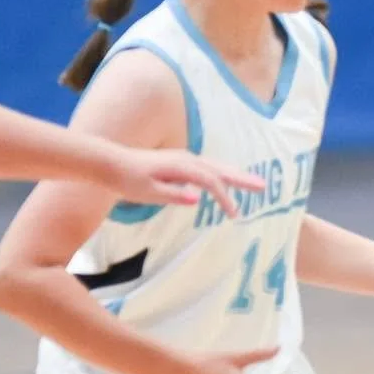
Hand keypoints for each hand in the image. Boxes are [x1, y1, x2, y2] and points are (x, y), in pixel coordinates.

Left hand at [107, 146, 263, 216]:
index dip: (224, 197)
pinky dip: (221, 174)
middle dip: (242, 178)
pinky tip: (226, 182)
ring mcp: (183, 159)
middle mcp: (186, 159)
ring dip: (235, 175)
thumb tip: (197, 198)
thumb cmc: (127, 179)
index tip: (234, 215)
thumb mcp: (147, 192)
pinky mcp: (179, 163)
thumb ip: (172, 195)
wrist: (109, 163)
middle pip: (220, 168)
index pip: (210, 181)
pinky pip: (207, 168)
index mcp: (181, 166)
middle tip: (263, 186)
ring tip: (253, 184)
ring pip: (215, 166)